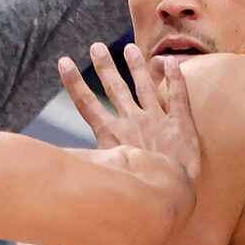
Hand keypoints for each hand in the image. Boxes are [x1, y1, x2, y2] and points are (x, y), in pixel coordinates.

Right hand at [59, 41, 200, 193]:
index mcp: (112, 135)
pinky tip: (170, 62)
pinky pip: (178, 95)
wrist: (170, 197)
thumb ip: (90, 162)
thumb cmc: (137, 194)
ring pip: (144, 86)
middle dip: (105, 66)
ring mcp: (157, 121)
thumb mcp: (107, 177)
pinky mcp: (180, 124)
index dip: (74, 82)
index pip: (87, 104)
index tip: (64, 62)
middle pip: (115, 89)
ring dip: (136, 66)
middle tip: (96, 47)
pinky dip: (174, 77)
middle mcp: (132, 122)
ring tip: (129, 48)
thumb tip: (66, 161)